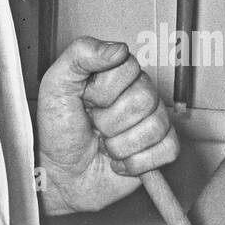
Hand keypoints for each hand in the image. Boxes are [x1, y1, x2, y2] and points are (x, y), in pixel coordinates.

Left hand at [36, 37, 177, 214]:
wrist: (62, 175)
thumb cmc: (59, 131)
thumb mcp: (56, 86)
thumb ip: (80, 55)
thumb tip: (118, 49)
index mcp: (119, 74)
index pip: (129, 67)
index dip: (104, 90)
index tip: (86, 101)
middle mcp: (141, 94)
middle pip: (143, 99)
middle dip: (109, 122)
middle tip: (94, 127)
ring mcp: (154, 121)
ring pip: (155, 127)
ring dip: (119, 146)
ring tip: (105, 146)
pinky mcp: (162, 149)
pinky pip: (168, 150)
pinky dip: (137, 163)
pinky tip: (120, 162)